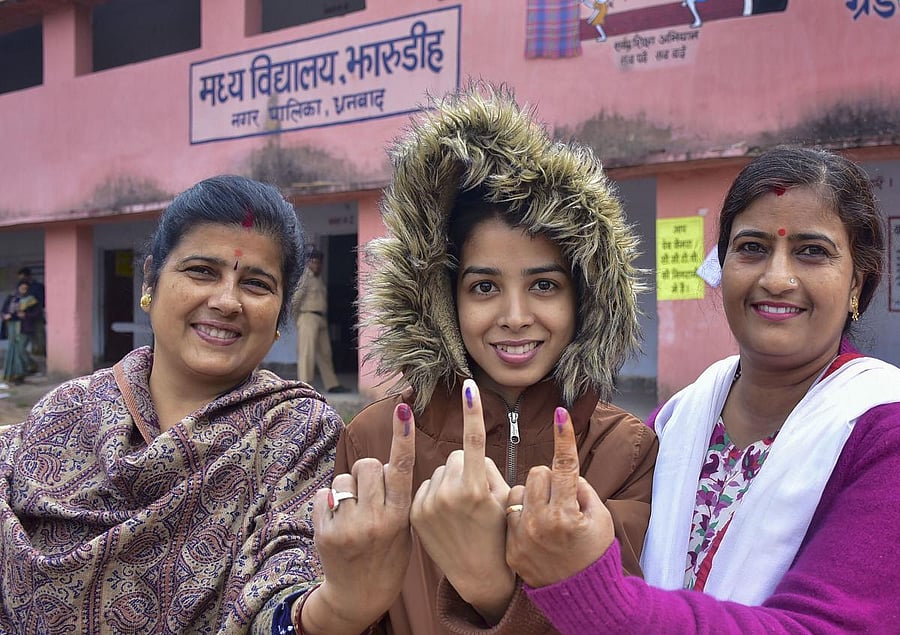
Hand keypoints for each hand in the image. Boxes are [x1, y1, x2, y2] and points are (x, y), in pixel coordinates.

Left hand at [303, 403, 415, 633]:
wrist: (358, 597)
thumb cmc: (387, 558)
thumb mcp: (405, 531)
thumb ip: (398, 498)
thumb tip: (392, 462)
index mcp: (398, 517)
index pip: (402, 469)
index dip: (403, 437)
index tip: (404, 410)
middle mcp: (374, 520)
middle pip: (368, 465)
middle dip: (368, 472)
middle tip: (370, 493)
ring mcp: (347, 527)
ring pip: (344, 478)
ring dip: (348, 488)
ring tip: (354, 512)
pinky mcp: (325, 532)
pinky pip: (325, 494)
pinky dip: (331, 502)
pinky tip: (338, 522)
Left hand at [410, 378, 512, 623]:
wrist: (478, 576)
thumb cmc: (499, 533)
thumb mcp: (504, 500)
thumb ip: (486, 470)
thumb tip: (470, 453)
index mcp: (475, 489)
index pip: (473, 441)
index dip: (473, 412)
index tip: (470, 387)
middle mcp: (448, 495)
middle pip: (455, 456)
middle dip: (466, 467)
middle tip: (476, 496)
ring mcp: (427, 505)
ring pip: (440, 471)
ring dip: (449, 481)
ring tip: (459, 511)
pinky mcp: (413, 513)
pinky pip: (426, 486)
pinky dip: (435, 494)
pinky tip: (445, 517)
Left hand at [506, 407, 613, 587]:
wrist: (577, 596)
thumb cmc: (593, 552)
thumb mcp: (601, 519)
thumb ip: (582, 490)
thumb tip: (564, 471)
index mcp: (567, 514)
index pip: (565, 466)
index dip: (564, 437)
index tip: (560, 412)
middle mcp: (541, 523)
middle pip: (537, 472)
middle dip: (548, 479)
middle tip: (557, 498)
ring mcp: (521, 535)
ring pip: (517, 490)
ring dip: (529, 496)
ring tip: (541, 517)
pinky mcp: (508, 545)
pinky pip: (507, 511)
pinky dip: (516, 514)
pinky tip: (529, 531)